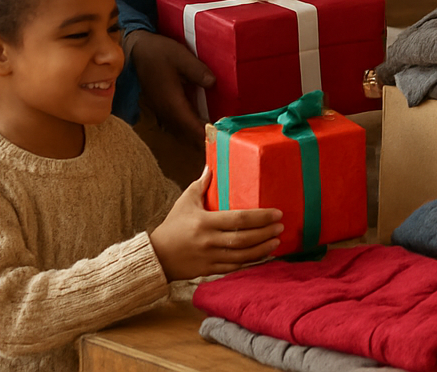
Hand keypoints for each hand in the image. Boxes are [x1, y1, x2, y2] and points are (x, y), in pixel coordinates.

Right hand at [130, 31, 215, 143]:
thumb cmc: (158, 52)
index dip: (205, 135)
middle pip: (186, 134)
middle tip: (222, 143)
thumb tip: (213, 83)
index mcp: (171, 100)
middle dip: (203, 141)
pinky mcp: (161, 107)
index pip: (190, 125)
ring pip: (180, 132)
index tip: (219, 140)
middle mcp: (165, 110)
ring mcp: (161, 110)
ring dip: (195, 137)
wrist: (136, 51)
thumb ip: (197, 70)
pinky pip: (176, 125)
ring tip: (214, 139)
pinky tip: (199, 127)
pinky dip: (188, 130)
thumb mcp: (181, 56)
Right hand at [148, 167, 283, 279]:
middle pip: (243, 238)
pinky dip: (249, 262)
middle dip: (265, 233)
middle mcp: (209, 241)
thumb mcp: (185, 202)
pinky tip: (262, 256)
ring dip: (262, 249)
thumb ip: (201, 185)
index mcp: (205, 222)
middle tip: (281, 226)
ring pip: (242, 256)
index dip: (260, 217)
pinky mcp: (209, 270)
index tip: (276, 213)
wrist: (156, 256)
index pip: (238, 219)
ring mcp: (210, 258)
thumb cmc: (172, 226)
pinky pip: (234, 267)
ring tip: (277, 241)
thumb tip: (212, 166)